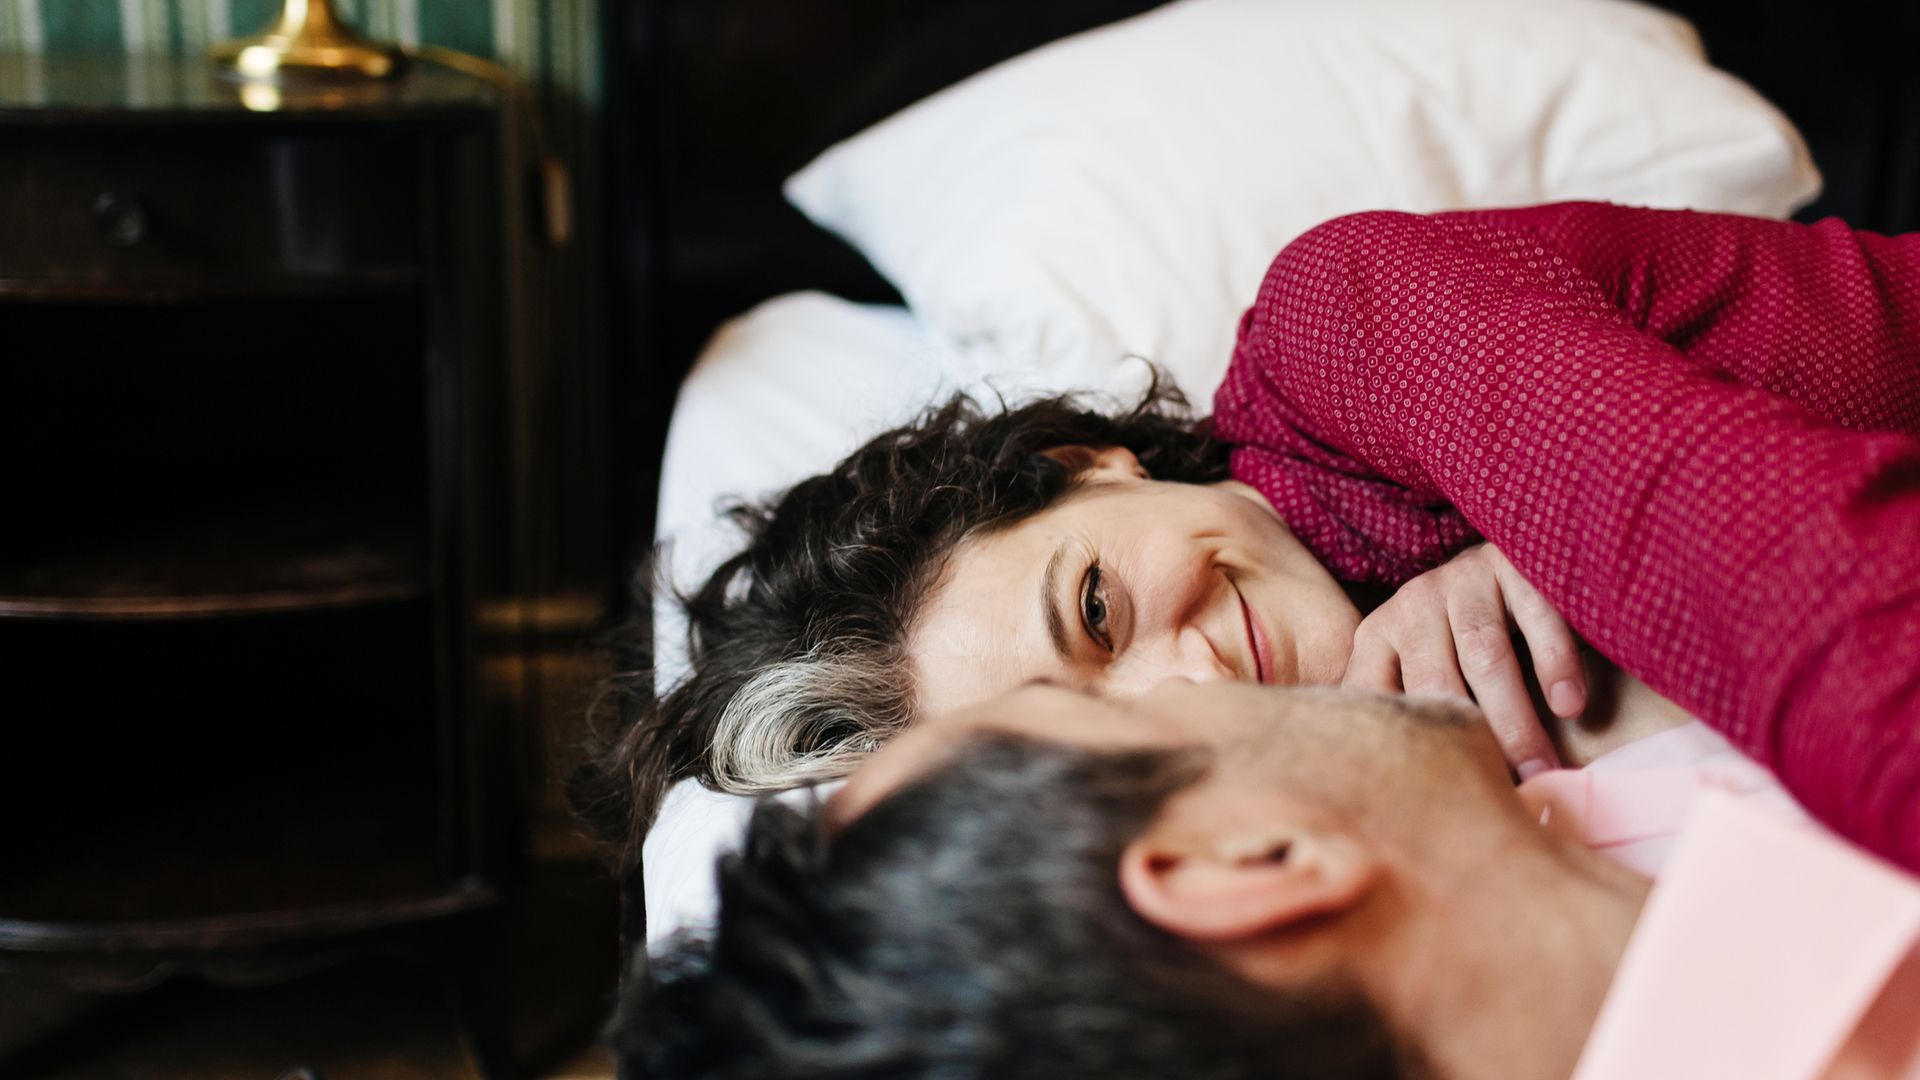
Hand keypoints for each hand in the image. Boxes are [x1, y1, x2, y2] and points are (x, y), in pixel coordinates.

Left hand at [1341, 544, 1585, 778]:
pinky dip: (1554, 663)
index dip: (1408, 748)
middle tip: (1502, 796)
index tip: (1433, 800)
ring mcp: (1460, 579)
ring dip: (1516, 721)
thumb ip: (1412, 717)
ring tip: (1541, 769)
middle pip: (1435, 682)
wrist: (1513, 559)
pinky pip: (1536, 617)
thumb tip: (1408, 800)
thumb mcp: (1424, 669)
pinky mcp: (1511, 562)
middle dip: (1471, 743)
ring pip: (1485, 658)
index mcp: (1379, 636)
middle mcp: (1412, 605)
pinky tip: (1569, 706)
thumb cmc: (1467, 639)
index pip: (1379, 697)